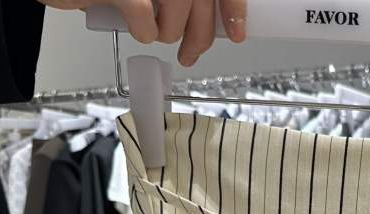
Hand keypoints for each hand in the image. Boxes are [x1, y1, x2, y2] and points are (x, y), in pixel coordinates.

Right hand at [39, 0, 247, 65]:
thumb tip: (214, 20)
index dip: (232, 8)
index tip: (237, 32)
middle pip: (200, 0)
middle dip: (200, 36)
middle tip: (191, 53)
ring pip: (177, 14)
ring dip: (167, 33)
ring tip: (152, 28)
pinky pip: (146, 21)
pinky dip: (143, 32)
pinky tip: (132, 23)